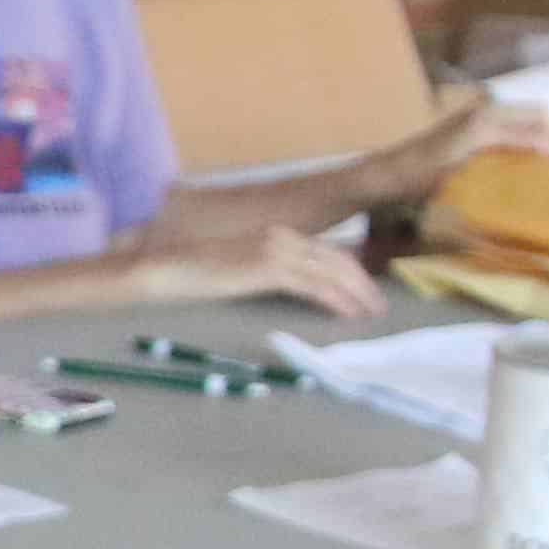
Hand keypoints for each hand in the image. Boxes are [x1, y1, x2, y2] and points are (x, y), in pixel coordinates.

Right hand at [137, 222, 378, 321]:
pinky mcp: (269, 268)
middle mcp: (282, 236)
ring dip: (357, 293)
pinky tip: (350, 314)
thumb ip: (268, 272)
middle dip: (363, 283)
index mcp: (277, 234)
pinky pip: (315, 285)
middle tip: (379, 305)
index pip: (327, 252)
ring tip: (372, 313)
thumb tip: (291, 287)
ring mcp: (277, 250)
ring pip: (333, 271)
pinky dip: (337, 300)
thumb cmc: (197, 274)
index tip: (366, 292)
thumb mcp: (241, 270)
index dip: (352, 272)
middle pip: (338, 259)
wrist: (169, 270)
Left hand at [386, 90, 548, 200]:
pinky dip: (529, 135)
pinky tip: (533, 158)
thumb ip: (503, 168)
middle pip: (539, 115)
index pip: (537, 134)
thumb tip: (539, 169)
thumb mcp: (463, 178)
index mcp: (485, 124)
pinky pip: (512, 121)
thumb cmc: (420, 180)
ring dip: (546, 135)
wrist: (389, 172)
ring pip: (528, 116)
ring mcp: (479, 113)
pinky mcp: (473, 120)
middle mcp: (485, 111)